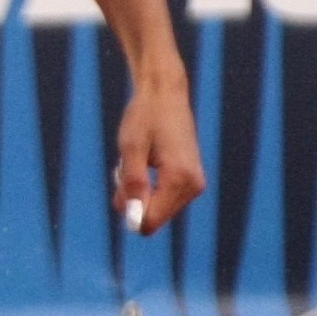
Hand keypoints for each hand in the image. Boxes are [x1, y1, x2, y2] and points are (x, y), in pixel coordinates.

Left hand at [112, 74, 205, 236]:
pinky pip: (164, 199)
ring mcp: (195, 184)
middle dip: (135, 201)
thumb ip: (133, 184)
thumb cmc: (145, 117)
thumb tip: (132, 218)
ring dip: (141, 193)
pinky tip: (147, 162)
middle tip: (127, 168)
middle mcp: (193, 185)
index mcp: (180, 178)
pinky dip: (150, 187)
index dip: (129, 210)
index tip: (121, 185)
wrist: (165, 94)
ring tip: (138, 161)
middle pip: (155, 218)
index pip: (151, 221)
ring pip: (158, 209)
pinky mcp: (192, 181)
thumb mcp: (131, 148)